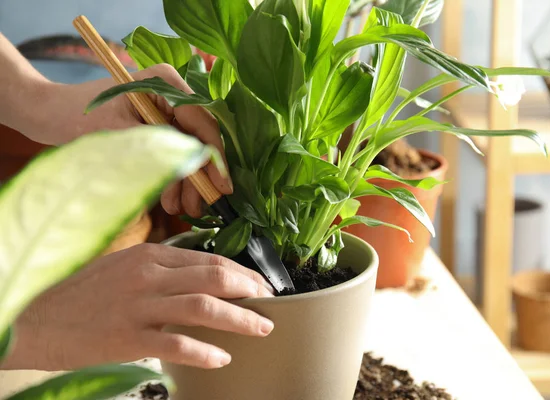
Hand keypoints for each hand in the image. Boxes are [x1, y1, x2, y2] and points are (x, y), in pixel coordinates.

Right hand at [1, 244, 273, 370]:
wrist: (38, 318)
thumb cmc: (83, 292)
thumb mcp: (124, 265)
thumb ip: (162, 267)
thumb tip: (202, 275)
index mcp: (150, 255)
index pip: (209, 259)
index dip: (241, 272)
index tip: (259, 283)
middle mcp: (149, 276)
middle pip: (214, 277)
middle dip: (250, 289)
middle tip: (270, 302)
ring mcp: (140, 306)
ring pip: (204, 307)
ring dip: (240, 318)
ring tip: (262, 327)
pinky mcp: (128, 338)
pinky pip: (176, 344)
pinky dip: (204, 351)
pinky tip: (222, 357)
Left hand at [22, 64, 231, 216]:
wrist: (48, 114)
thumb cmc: (77, 117)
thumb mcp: (122, 135)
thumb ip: (162, 149)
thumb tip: (197, 171)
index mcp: (166, 82)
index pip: (203, 123)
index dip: (215, 158)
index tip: (223, 187)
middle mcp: (172, 93)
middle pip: (201, 139)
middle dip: (200, 176)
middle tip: (198, 207)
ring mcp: (166, 110)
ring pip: (190, 150)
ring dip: (188, 181)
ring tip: (181, 209)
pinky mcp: (158, 125)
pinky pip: (175, 154)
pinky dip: (174, 177)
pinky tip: (170, 200)